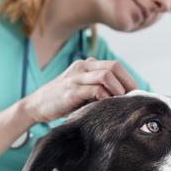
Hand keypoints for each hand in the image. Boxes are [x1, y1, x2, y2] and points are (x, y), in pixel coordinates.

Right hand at [23, 58, 138, 122]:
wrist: (36, 106)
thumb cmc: (62, 101)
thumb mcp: (81, 89)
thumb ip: (98, 88)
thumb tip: (124, 98)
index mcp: (86, 65)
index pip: (115, 65)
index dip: (128, 79)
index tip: (134, 93)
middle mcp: (82, 67)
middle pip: (114, 67)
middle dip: (127, 83)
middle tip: (132, 98)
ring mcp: (76, 78)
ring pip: (106, 75)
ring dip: (118, 89)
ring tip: (120, 101)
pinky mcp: (71, 91)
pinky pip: (94, 90)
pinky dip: (105, 96)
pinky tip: (106, 105)